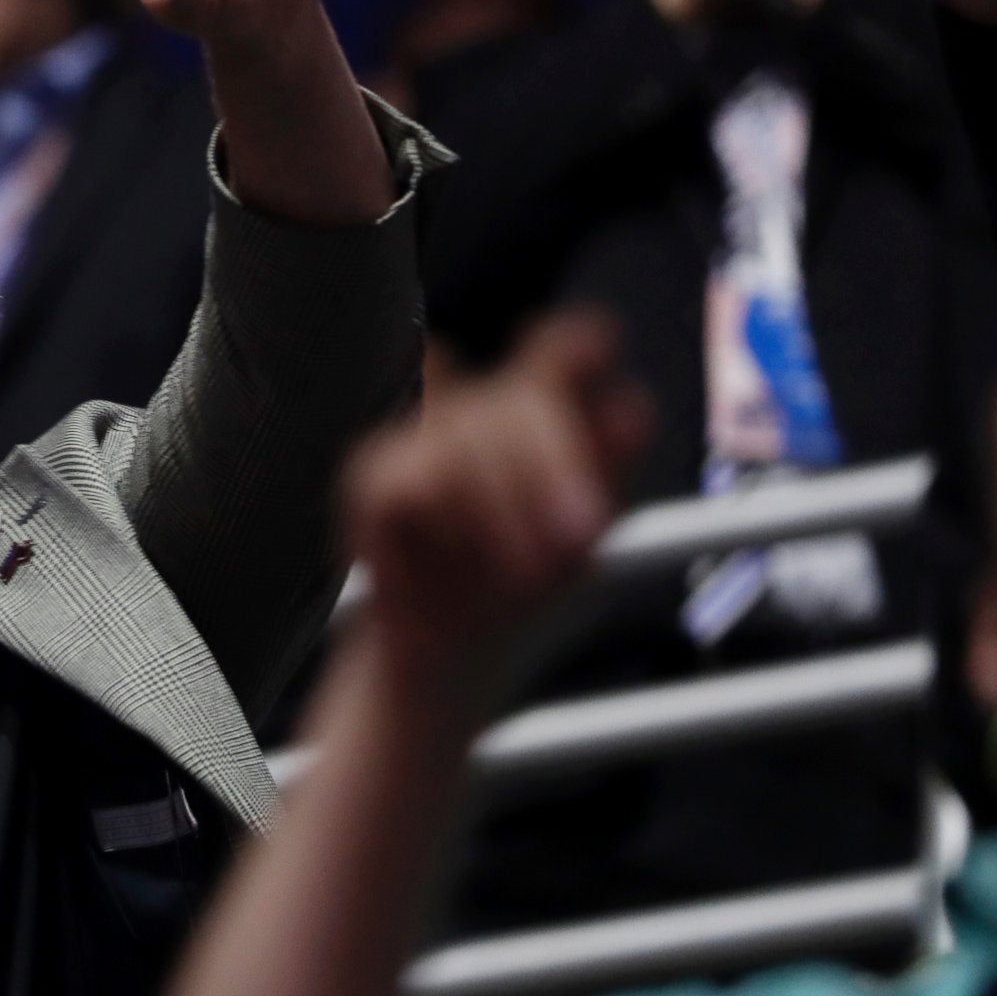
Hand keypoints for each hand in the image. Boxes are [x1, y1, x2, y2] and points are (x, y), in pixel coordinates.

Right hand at [344, 314, 649, 680]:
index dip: (579, 342)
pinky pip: (418, 484)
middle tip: (576, 536)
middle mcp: (476, 411)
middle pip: (520, 399)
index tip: (597, 349)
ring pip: (467, 439)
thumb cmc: (513, 587)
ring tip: (509, 567)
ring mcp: (418, 436)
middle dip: (553, 469)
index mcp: (539, 415)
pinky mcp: (372, 471)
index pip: (563, 346)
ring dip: (500, 514)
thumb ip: (604, 466)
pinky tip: (445, 557)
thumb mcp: (583, 534)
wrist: (447, 653)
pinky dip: (445, 530)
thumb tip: (623, 412)